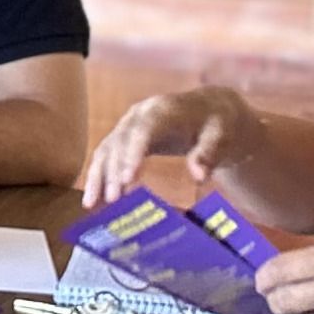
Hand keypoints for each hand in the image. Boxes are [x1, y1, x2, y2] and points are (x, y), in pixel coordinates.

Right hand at [79, 86, 265, 206]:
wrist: (209, 109)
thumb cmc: (217, 124)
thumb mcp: (220, 136)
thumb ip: (208, 154)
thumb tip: (198, 177)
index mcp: (162, 110)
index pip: (142, 130)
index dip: (132, 153)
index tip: (128, 179)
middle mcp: (139, 114)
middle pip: (120, 142)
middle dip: (114, 170)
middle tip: (113, 199)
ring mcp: (129, 125)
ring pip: (106, 149)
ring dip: (98, 176)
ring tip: (94, 204)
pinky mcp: (125, 137)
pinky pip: (106, 156)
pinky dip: (97, 176)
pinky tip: (93, 199)